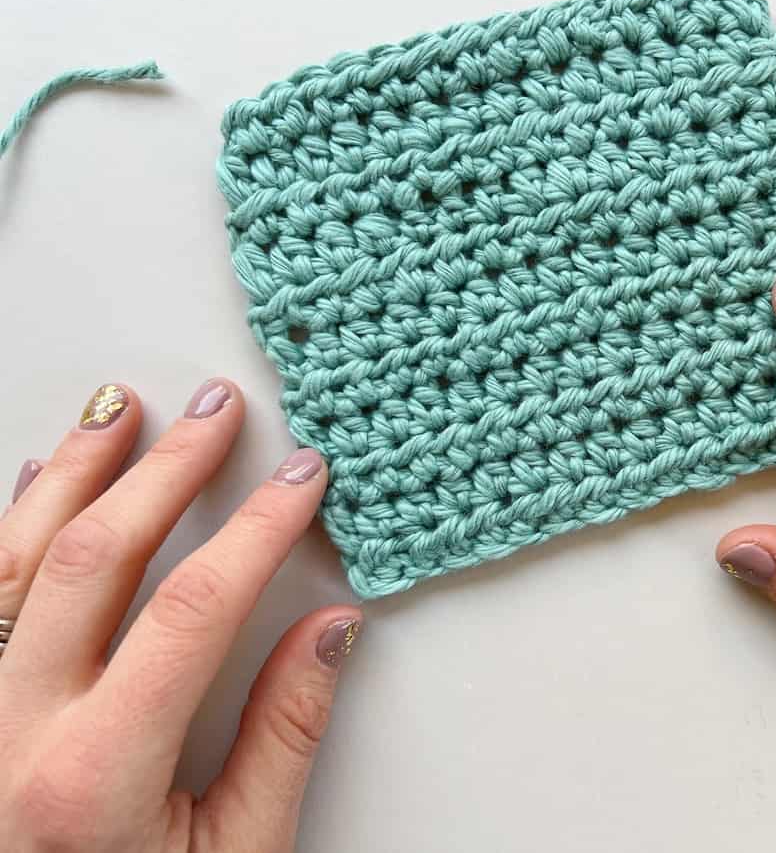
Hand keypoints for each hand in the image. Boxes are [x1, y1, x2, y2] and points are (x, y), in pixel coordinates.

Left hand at [0, 380, 360, 852]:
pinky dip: (11, 523)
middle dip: (168, 469)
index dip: (256, 528)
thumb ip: (284, 736)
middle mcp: (9, 733)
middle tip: (217, 411)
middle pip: (97, 557)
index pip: (193, 608)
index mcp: (96, 775)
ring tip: (126, 410)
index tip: (299, 478)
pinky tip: (43, 479)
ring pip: (15, 559)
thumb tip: (333, 629)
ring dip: (77, 472)